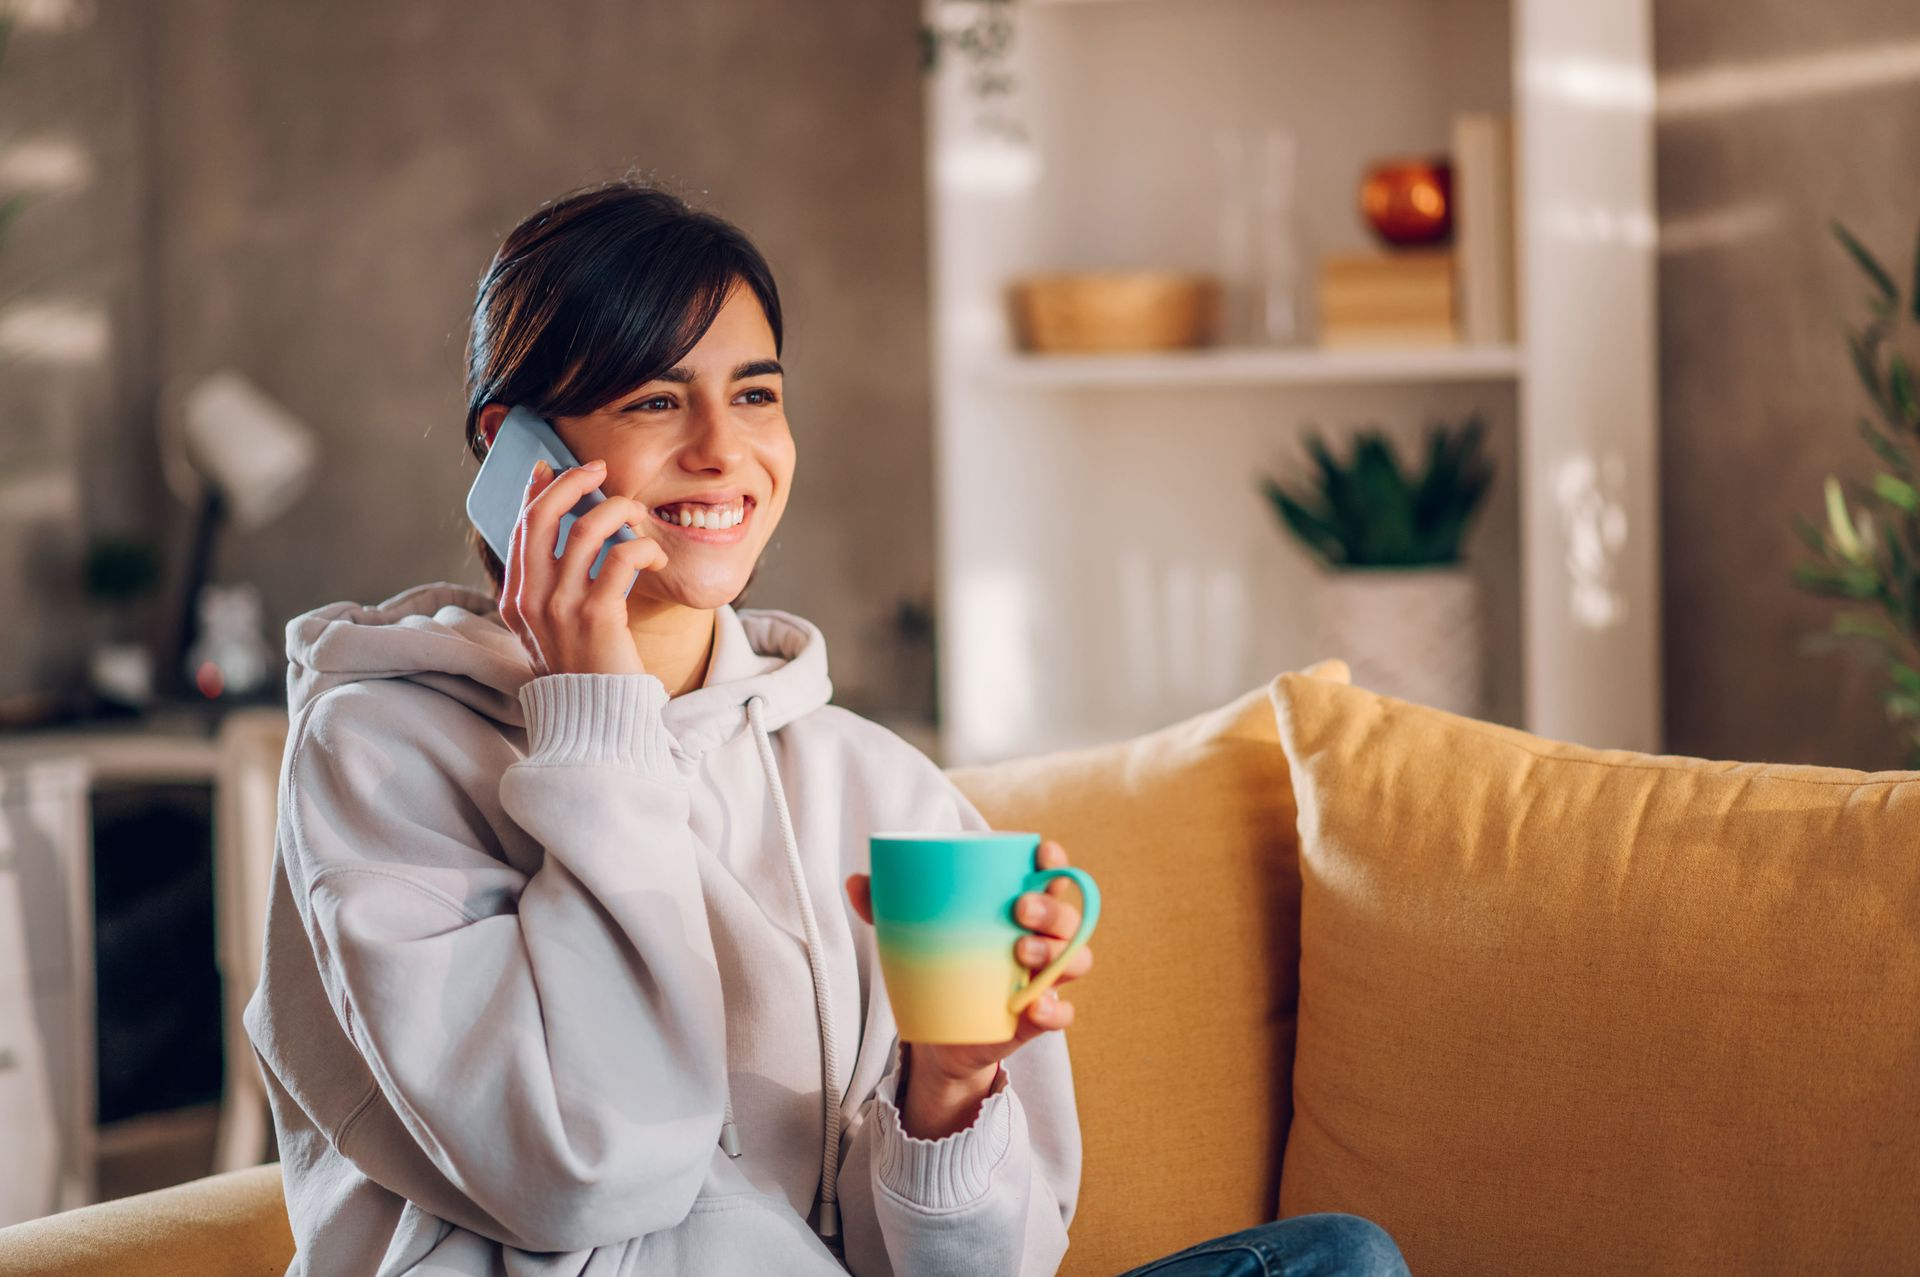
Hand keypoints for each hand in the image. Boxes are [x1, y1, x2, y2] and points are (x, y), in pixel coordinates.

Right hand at [500, 459, 669, 677]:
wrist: (595, 724)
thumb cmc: (583, 673)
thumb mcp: (550, 631)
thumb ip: (549, 590)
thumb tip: (565, 538)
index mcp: (515, 600)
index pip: (520, 529)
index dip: (537, 491)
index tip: (551, 467)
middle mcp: (530, 600)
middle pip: (543, 517)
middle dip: (572, 482)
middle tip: (599, 471)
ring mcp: (561, 607)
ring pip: (585, 529)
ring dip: (617, 509)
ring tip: (637, 513)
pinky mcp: (597, 616)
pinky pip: (621, 557)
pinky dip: (643, 546)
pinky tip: (655, 554)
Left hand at [845, 838, 1093, 1135]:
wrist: (938, 1031)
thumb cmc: (936, 964)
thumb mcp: (912, 934)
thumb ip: (887, 906)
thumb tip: (855, 881)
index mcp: (1020, 910)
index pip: (1051, 878)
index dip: (1056, 863)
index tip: (1043, 855)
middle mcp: (1041, 940)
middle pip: (1068, 918)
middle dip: (1053, 908)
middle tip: (1019, 908)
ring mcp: (1043, 980)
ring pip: (1074, 960)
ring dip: (1056, 952)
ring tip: (1020, 952)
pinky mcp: (1036, 1019)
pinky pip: (1063, 1014)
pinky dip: (1055, 1009)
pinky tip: (1034, 1005)